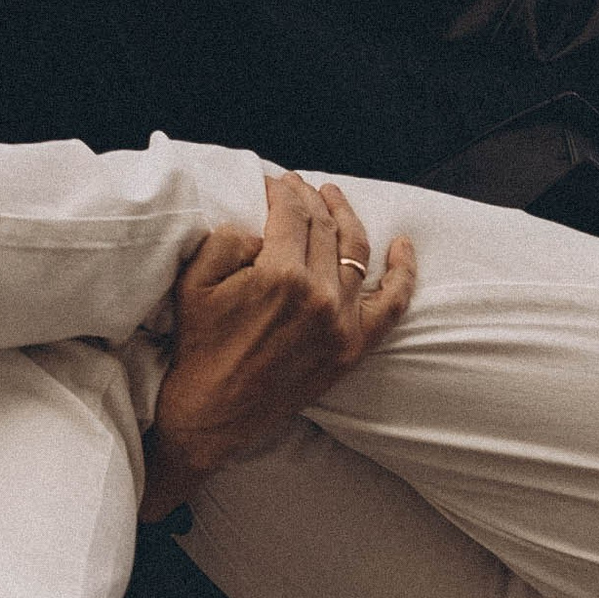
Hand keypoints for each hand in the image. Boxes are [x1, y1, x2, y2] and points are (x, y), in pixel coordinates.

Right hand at [138, 174, 417, 519]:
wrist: (211, 414)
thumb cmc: (199, 345)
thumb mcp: (194, 281)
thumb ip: (227, 238)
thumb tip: (261, 223)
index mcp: (280, 275)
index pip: (291, 213)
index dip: (282, 190)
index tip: (274, 183)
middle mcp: (319, 295)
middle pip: (324, 226)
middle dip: (310, 198)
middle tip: (298, 186)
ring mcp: (341, 322)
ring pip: (356, 251)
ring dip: (347, 217)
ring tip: (334, 197)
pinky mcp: (354, 347)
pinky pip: (392, 305)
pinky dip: (404, 273)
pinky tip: (403, 246)